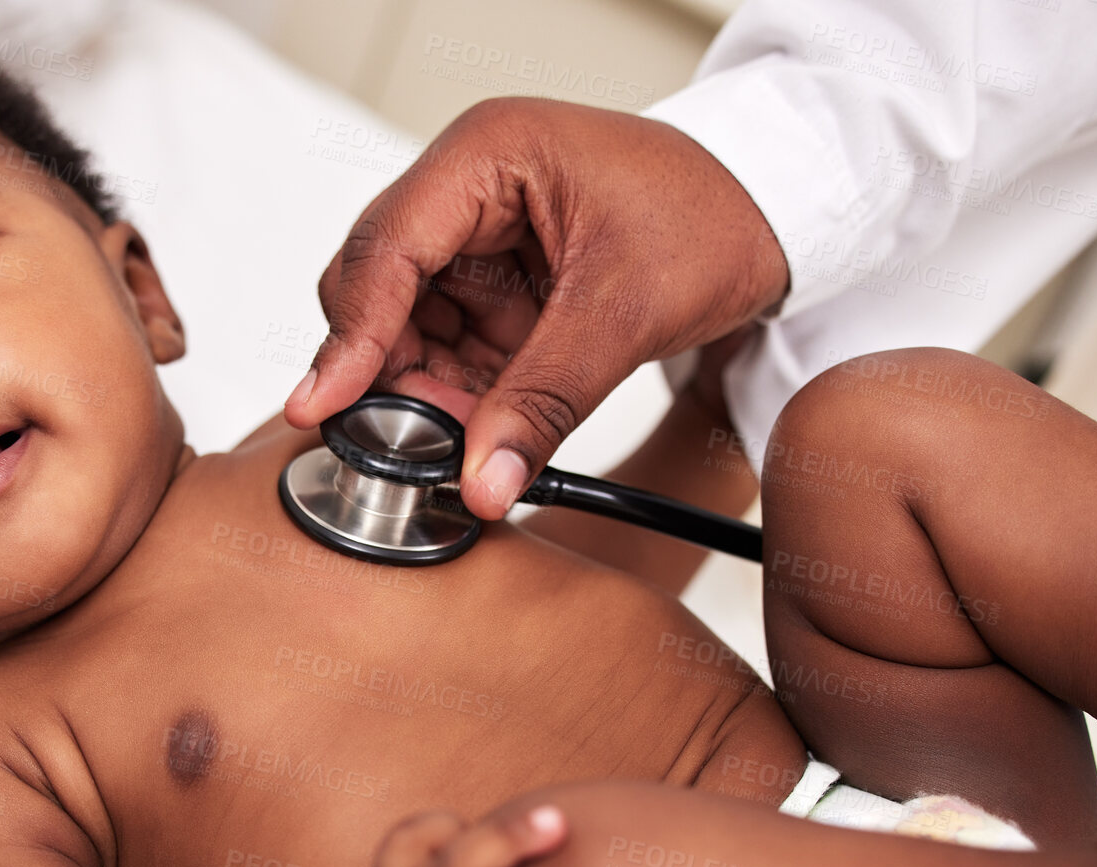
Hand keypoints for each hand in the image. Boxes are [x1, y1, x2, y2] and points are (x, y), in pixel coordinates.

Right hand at [286, 97, 787, 518]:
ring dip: (423, 394)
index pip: (386, 247)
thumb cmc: (713, 213)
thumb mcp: (628, 308)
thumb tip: (481, 479)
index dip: (349, 334)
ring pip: (404, 330)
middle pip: (376, 290)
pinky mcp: (496, 289)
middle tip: (410, 445)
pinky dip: (456, 398)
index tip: (322, 405)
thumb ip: (547, 398)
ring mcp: (476, 243)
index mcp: (485, 157)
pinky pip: (448, 351)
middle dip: (387, 372)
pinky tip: (480, 432)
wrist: (775, 212)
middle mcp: (465, 193)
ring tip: (461, 444)